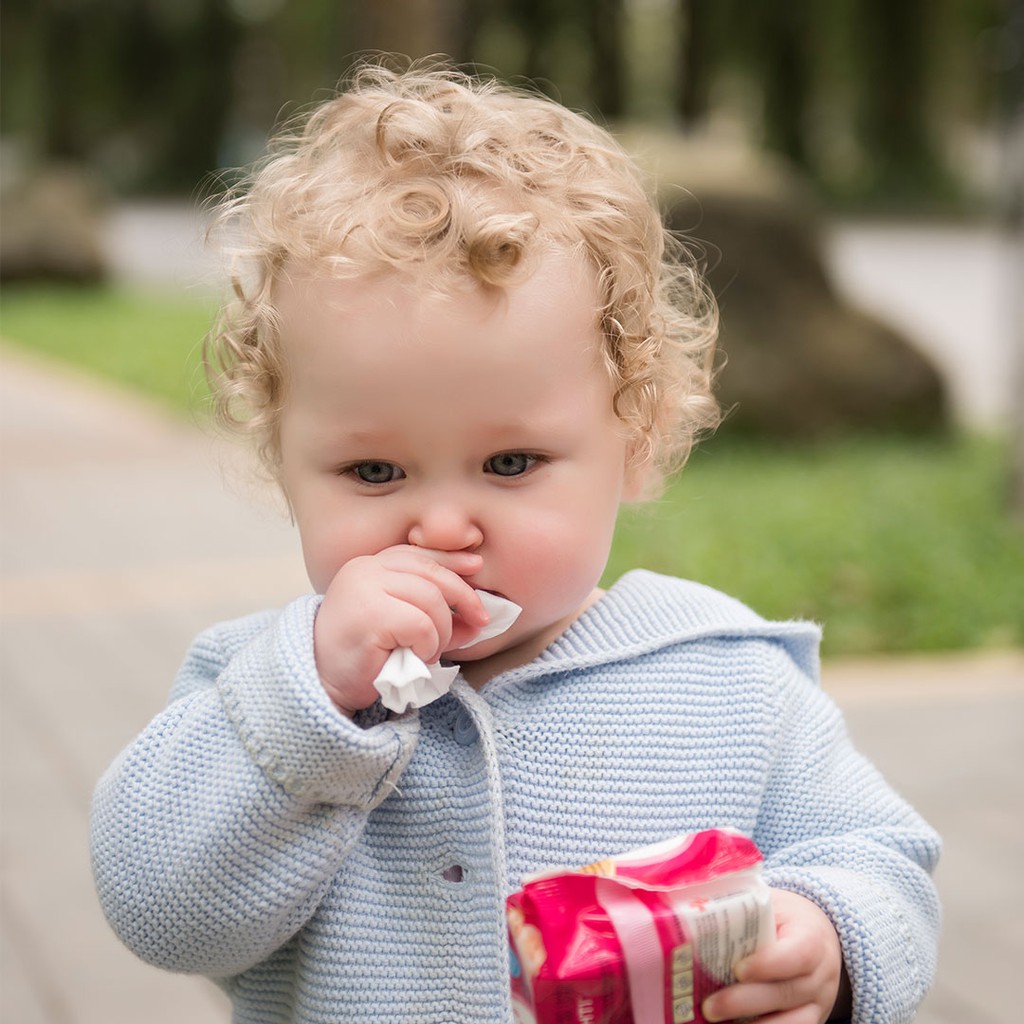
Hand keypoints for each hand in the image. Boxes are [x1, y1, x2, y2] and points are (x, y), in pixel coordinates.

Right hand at [313, 545, 486, 714]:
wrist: (322, 684)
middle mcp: (365, 570)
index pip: (418, 554)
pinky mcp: (371, 614)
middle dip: (463, 596)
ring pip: (431, 600)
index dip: (451, 559)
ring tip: (427, 652)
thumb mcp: (401, 626)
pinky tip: (415, 657)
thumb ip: (433, 613)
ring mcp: (365, 589)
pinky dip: (428, 645)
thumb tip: (478, 615)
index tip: (476, 566)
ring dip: (441, 632)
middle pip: (431, 572)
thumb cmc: (361, 657)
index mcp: (369, 566)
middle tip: (479, 621)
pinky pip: (422, 624)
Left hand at [702, 889, 848, 1023]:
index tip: (737, 969)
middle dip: (744, 1002)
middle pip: (786, 993)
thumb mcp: (773, 905)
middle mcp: (820, 975)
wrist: (820, 934)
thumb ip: (745, 911)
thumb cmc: (786, 917)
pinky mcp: (812, 1019)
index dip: (768, 964)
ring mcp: (819, 1002)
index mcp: (812, 938)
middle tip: (710, 1006)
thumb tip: (699, 914)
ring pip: (792, 1022)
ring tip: (717, 1022)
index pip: (798, 954)